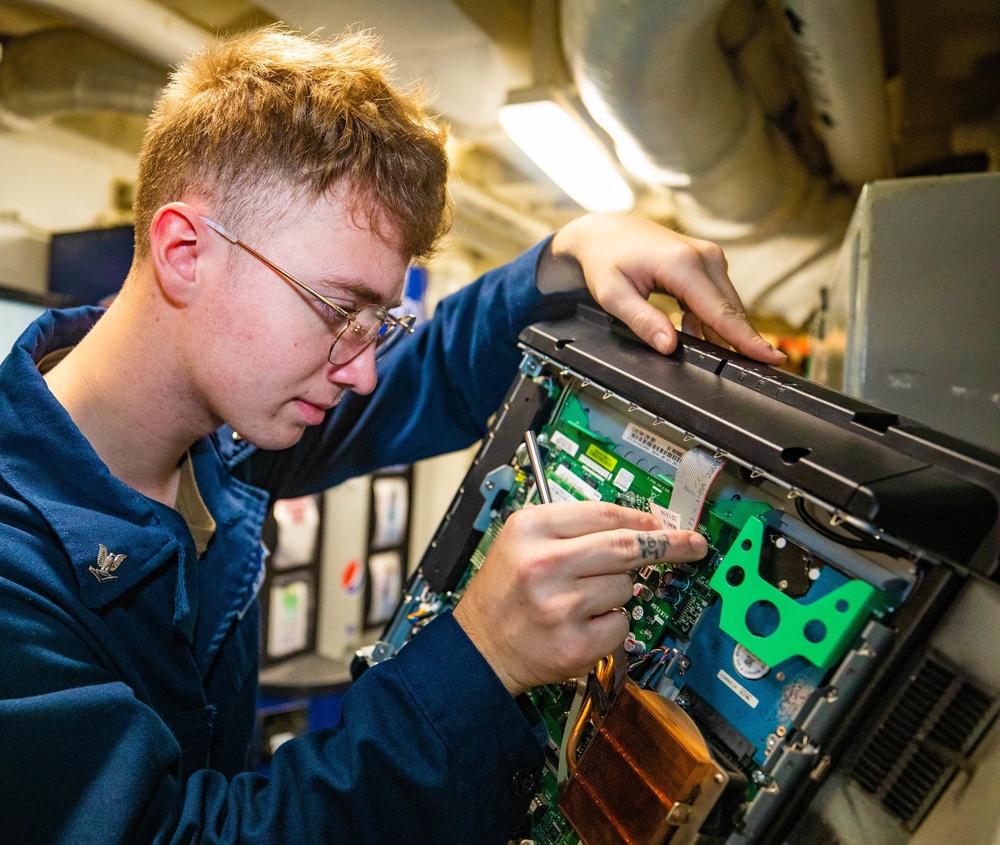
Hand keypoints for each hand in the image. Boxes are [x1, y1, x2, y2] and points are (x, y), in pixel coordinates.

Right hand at [452, 501, 707, 695]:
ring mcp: (560, 606)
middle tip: (692, 545)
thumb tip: (637, 525)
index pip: (605, 514)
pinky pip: (621, 624)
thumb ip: (572, 528)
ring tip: (581, 599)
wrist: (479, 647)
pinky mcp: (574, 643)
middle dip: (668, 545)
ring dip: (618, 593)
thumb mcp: (522, 541)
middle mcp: (544, 564)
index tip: (666, 524)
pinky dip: (612, 625)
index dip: (642, 518)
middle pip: (626, 547)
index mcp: (531, 529)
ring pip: (625, 588)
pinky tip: (583, 624)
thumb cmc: (505, 592)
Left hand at [539, 213, 785, 363]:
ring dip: (722, 331)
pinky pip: (718, 298)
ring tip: (715, 353)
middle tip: (758, 369)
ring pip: (727, 305)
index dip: (746, 339)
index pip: (720, 312)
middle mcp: (703, 257)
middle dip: (743, 341)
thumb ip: (643, 321)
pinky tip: (693, 331)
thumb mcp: (613, 296)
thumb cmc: (606, 259)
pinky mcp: (707, 262)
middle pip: (731, 310)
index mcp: (682, 265)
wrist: (605, 231)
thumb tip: (669, 346)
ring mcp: (708, 257)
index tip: (772, 357)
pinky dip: (710, 319)